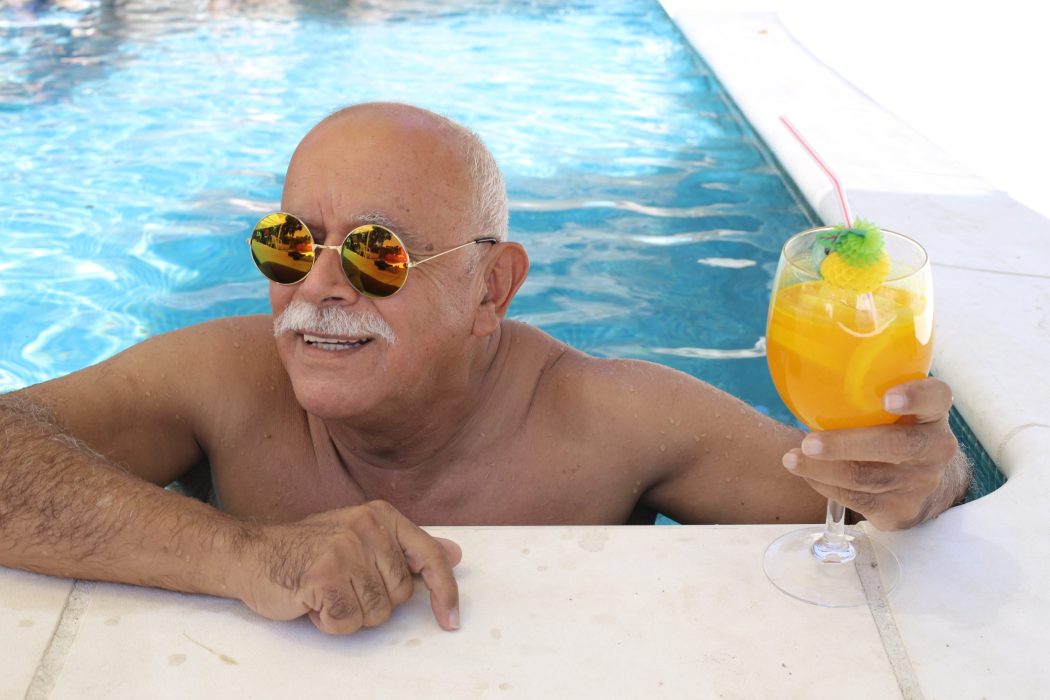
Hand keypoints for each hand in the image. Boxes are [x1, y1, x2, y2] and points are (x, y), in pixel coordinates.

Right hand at [235, 500, 461, 634]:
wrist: (251, 554)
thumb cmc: (307, 551)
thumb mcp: (361, 538)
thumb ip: (407, 548)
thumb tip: (456, 553)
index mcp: (381, 516)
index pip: (430, 556)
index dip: (446, 591)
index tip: (451, 620)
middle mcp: (368, 528)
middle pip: (401, 595)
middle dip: (373, 602)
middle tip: (341, 585)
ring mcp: (346, 550)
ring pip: (376, 613)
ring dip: (350, 614)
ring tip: (325, 592)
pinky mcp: (326, 575)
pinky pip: (348, 622)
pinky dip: (330, 622)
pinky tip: (312, 602)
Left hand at [781, 378, 965, 529]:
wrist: (925, 486)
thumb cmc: (895, 431)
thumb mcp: (898, 410)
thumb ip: (871, 392)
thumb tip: (804, 369)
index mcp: (933, 414)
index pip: (935, 397)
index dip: (915, 396)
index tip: (888, 398)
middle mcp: (934, 449)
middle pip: (894, 445)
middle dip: (845, 445)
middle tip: (809, 442)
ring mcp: (920, 483)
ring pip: (866, 477)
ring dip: (822, 469)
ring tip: (792, 459)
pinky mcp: (900, 511)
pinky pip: (856, 499)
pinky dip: (825, 485)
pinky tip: (807, 473)